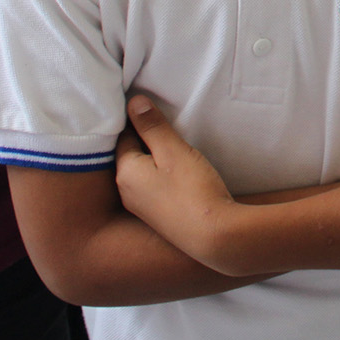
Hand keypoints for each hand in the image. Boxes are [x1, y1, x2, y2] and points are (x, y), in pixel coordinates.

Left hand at [115, 93, 241, 270]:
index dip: (140, 121)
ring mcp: (140, 208)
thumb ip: (152, 126)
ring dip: (156, 160)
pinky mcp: (156, 217)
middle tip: (170, 129)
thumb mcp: (173, 150)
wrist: (215, 236)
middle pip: (132, 154)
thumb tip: (133, 102)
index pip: (124, 136)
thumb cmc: (193, 189)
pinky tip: (181, 176)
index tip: (157, 111)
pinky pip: (153, 187)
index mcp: (125, 172)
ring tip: (177, 151)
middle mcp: (126, 191)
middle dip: (146, 140)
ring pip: (143, 172)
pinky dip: (162, 177)